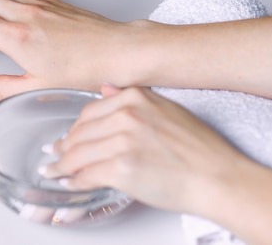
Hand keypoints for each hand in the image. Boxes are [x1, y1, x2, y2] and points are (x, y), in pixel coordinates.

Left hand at [39, 85, 248, 215]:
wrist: (217, 177)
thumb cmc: (199, 148)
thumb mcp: (167, 108)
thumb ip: (132, 97)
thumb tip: (105, 87)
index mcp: (134, 97)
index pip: (89, 112)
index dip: (76, 128)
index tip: (68, 136)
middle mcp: (125, 116)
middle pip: (80, 132)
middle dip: (64, 147)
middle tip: (54, 155)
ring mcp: (122, 142)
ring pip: (78, 154)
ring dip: (62, 165)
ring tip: (54, 171)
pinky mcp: (121, 169)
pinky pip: (86, 175)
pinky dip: (75, 181)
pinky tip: (70, 183)